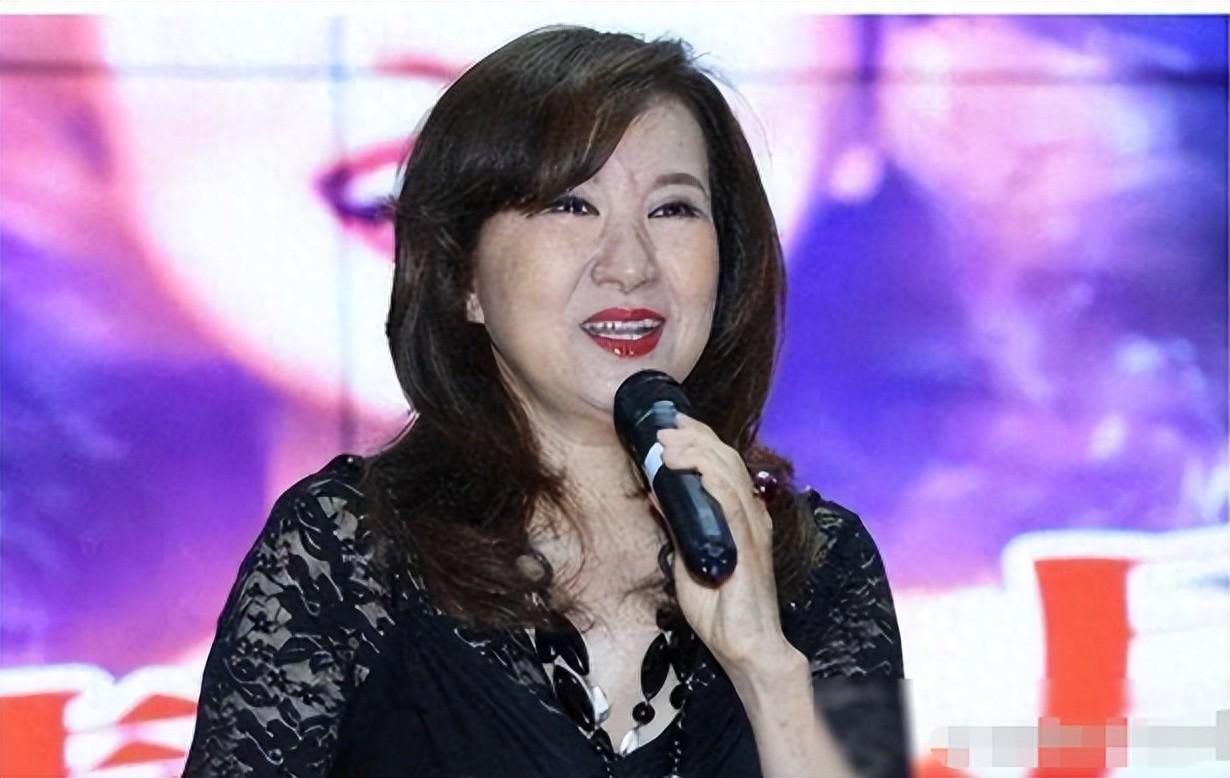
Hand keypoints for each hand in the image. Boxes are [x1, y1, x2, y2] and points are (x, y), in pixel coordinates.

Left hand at [654, 414, 796, 676]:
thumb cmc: (719, 608)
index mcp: (739, 514)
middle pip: (725, 460)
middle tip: (663, 428)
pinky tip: (694, 469)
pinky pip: (732, 503)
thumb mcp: (687, 557)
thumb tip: (655, 492)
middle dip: (693, 438)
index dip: (698, 438)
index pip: (722, 463)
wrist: (745, 646)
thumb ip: (677, 525)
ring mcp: (752, 528)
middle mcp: (750, 514)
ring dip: (697, 452)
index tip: (672, 423)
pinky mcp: (748, 545)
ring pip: (728, 474)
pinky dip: (713, 481)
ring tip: (667, 443)